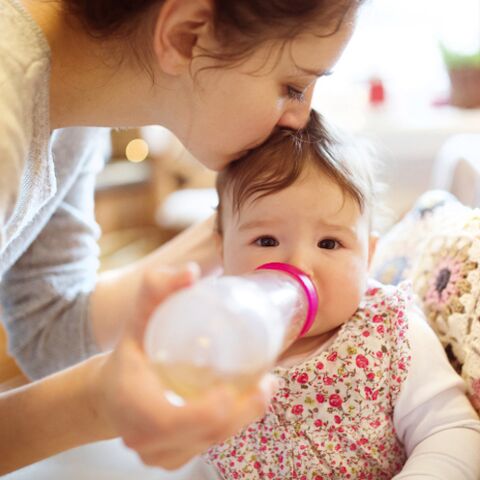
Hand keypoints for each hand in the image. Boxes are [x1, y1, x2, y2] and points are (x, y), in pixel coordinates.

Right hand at [92, 265, 274, 468]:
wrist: (110, 391)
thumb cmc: (128, 352)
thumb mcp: (138, 316)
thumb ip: (157, 288)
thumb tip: (191, 272)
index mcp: (134, 405)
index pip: (176, 420)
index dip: (213, 411)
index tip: (242, 386)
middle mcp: (144, 438)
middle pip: (205, 434)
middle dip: (244, 412)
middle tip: (268, 382)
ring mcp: (156, 454)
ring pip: (209, 443)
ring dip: (242, 421)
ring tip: (264, 390)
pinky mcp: (168, 458)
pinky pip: (205, 449)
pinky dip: (229, 430)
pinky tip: (245, 408)